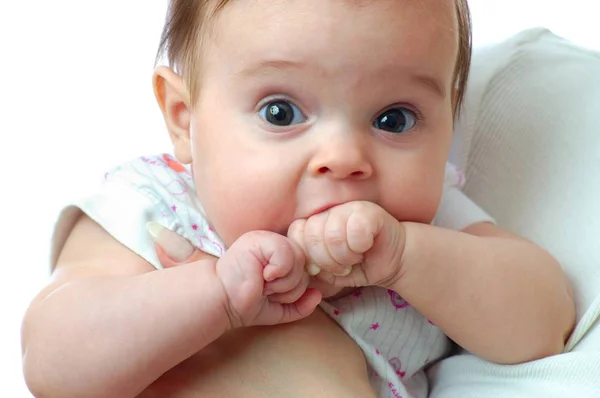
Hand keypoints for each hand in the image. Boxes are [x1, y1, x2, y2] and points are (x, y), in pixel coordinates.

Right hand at [216, 231, 320, 327]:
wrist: (223, 302)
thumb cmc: (246, 303)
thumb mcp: (279, 307)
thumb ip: (301, 304)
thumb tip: (319, 295)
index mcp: (281, 255)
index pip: (305, 266)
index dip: (296, 285)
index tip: (275, 293)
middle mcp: (275, 243)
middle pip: (305, 264)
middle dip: (290, 287)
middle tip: (268, 290)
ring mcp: (267, 239)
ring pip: (298, 260)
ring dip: (283, 283)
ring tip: (263, 285)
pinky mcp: (259, 239)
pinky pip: (286, 254)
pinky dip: (278, 272)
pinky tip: (262, 277)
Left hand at [288, 201, 405, 288]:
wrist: (393, 261)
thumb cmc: (359, 266)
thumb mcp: (329, 273)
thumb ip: (311, 268)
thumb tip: (304, 266)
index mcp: (315, 223)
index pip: (295, 232)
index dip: (308, 255)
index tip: (322, 267)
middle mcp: (329, 212)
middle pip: (312, 235)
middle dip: (327, 260)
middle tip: (343, 265)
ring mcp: (348, 208)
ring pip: (333, 235)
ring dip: (346, 256)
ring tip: (355, 257)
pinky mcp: (368, 210)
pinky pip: (355, 230)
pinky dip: (361, 246)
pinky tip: (367, 246)